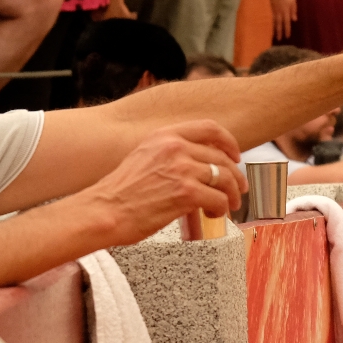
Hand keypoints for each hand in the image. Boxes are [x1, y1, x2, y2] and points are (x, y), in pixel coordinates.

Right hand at [80, 121, 247, 239]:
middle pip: (221, 156)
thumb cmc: (118, 194)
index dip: (229, 142)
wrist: (104, 212)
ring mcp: (182, 169)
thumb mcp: (142, 158)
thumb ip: (168, 155)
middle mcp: (175, 147)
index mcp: (164, 136)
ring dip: (231, 195)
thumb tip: (194, 166)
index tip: (235, 156)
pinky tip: (212, 215)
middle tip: (238, 189)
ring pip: (225, 178)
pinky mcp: (186, 193)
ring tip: (230, 206)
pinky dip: (221, 209)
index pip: (209, 128)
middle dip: (235, 175)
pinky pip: (219, 199)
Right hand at [269, 0, 296, 39]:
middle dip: (280, 32)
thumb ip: (293, 10)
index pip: (287, 23)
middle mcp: (279, 13)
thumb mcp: (293, 0)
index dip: (287, 30)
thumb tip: (294, 19)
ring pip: (273, 22)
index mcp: (286, 11)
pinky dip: (268, 23)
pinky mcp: (268, 8)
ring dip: (273, 30)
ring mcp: (273, 11)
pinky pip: (268, 18)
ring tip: (272, 36)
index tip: (287, 37)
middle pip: (279, 25)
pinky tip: (267, 27)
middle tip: (279, 39)